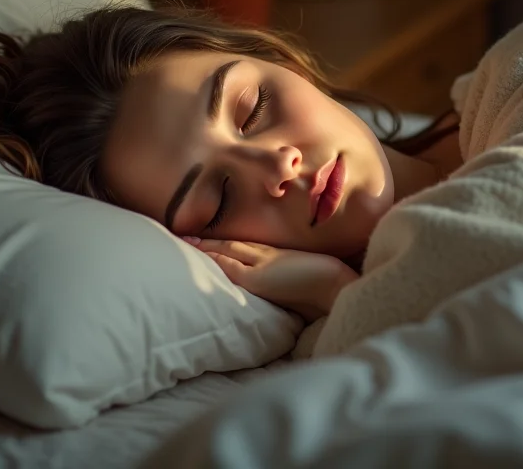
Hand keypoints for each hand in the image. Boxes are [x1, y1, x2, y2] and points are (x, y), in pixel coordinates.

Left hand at [185, 238, 357, 321]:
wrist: (338, 286)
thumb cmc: (329, 287)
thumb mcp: (303, 281)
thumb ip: (286, 282)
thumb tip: (274, 289)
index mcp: (278, 256)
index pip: (244, 246)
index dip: (223, 242)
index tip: (204, 238)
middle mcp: (268, 256)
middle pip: (233, 244)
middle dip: (209, 240)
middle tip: (183, 232)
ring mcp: (263, 264)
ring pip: (229, 250)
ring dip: (207, 246)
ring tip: (185, 241)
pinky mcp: (260, 277)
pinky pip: (232, 265)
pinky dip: (215, 259)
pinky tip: (200, 256)